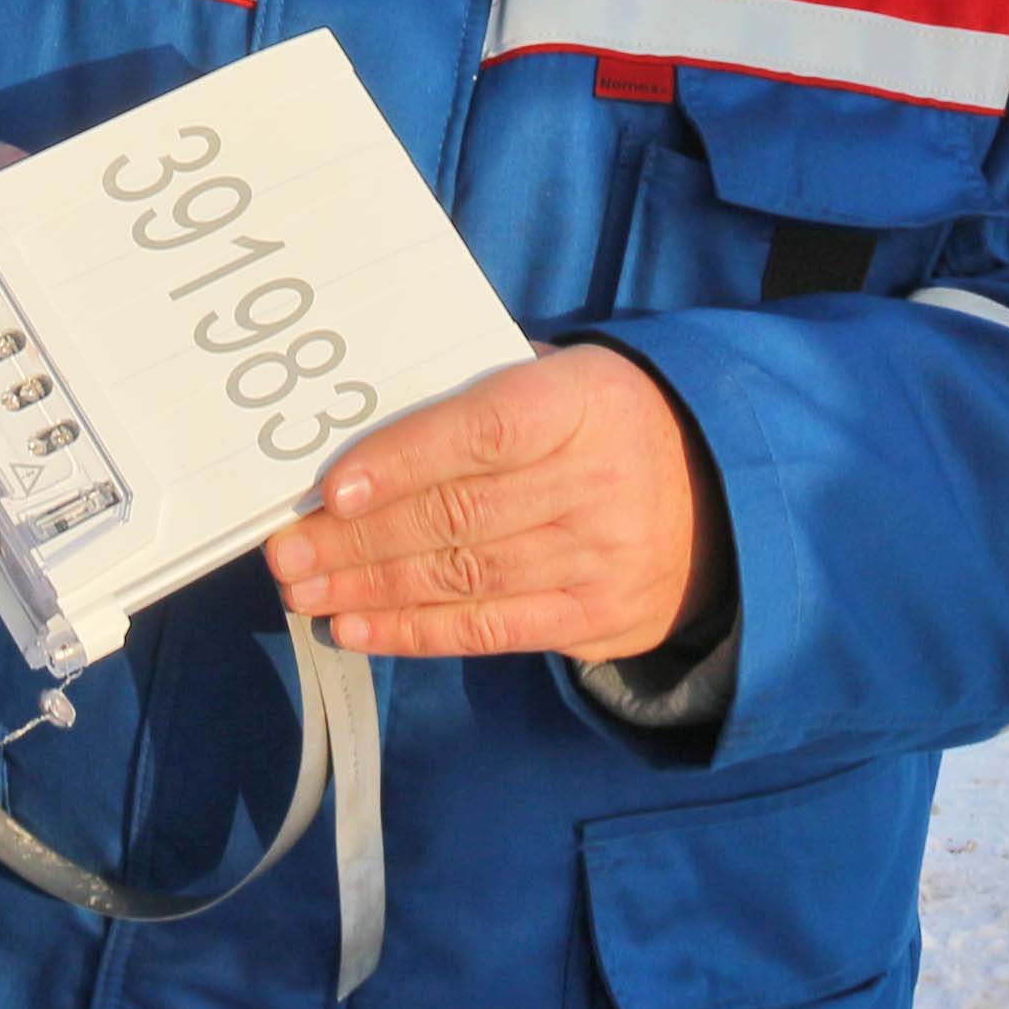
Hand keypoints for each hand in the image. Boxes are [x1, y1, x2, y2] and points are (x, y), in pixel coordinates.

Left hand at [263, 344, 721, 664]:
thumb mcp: (564, 376)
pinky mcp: (595, 619)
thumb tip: (363, 417)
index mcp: (584, 403)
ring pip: (465, 578)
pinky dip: (415, 632)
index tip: (332, 486)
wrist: (721, 494)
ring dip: (371, 588)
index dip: (404, 460)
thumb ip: (481, 388)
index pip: (484, 432)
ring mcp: (600, 558)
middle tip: (286, 552)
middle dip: (360, 538)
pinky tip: (357, 626)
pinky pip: (490, 630)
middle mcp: (598, 483)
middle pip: (460, 516)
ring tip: (303, 590)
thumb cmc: (605, 421)